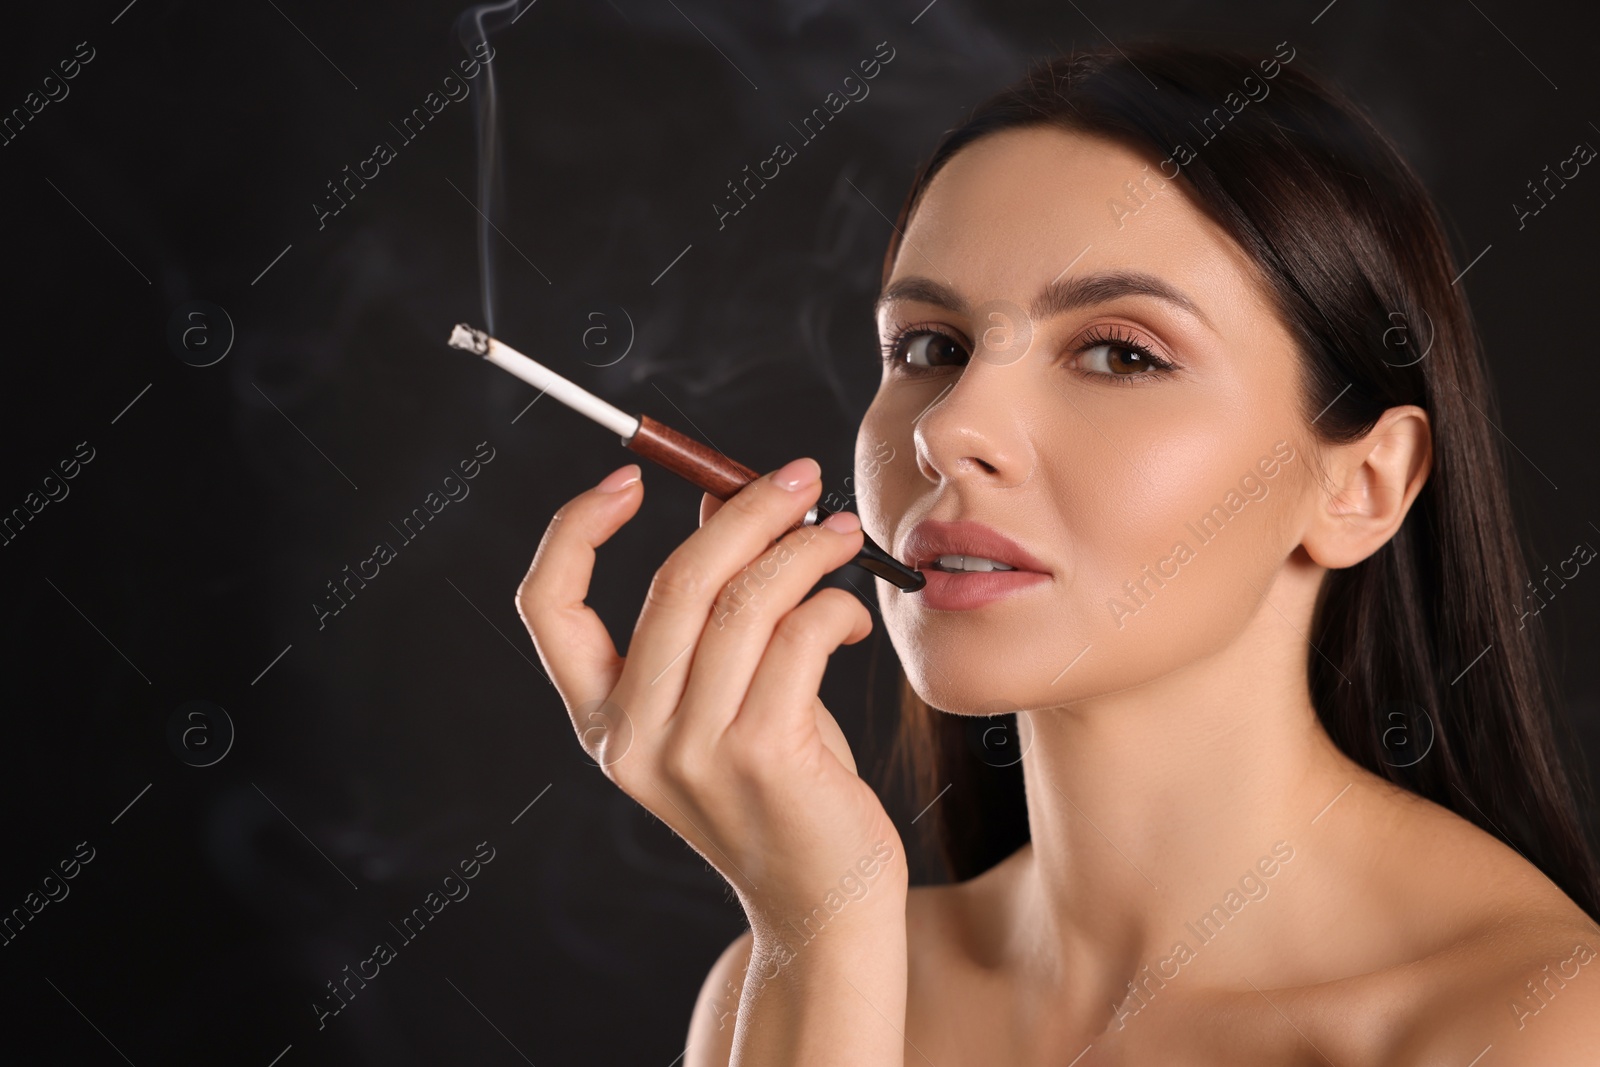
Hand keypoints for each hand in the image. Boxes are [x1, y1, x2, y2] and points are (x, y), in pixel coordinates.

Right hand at [516, 457, 907, 930]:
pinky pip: (800, 636)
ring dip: (805, 549)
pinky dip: (834, 606)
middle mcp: (633, 738)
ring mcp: (694, 752)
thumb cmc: (781, 788)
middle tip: (800, 478)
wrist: (824, 904)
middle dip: (746, 511)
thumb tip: (726, 501)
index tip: (630, 478)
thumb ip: (717, 607)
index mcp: (603, 721)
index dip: (575, 529)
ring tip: (842, 536)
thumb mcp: (729, 693)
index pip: (547, 606)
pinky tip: (851, 617)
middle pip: (673, 582)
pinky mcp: (764, 755)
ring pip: (745, 602)